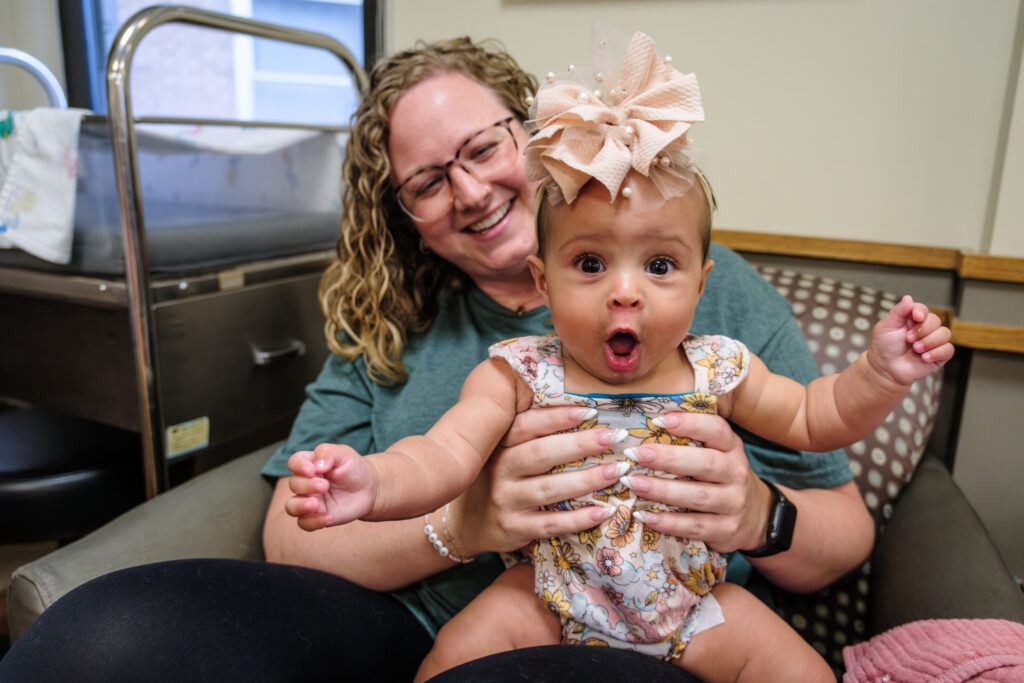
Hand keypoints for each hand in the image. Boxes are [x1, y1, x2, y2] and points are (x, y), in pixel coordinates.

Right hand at [284, 443, 376, 530]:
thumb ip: (328, 453)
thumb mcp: (345, 454)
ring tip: (315, 504)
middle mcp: (305, 482)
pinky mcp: (316, 516)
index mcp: (309, 464)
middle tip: (325, 486)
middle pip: (294, 484)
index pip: (294, 462)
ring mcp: (309, 501)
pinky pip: (305, 523)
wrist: (367, 489)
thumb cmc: (353, 468)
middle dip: (307, 485)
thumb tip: (317, 465)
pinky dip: (314, 522)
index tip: (312, 470)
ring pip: (291, 507)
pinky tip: (330, 517)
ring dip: (300, 506)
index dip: (299, 466)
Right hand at [447, 405, 627, 555]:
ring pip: (549, 488)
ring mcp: (504, 500)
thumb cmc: (496, 478)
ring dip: (586, 480)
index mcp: (498, 445)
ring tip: (616, 471)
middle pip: (541, 454)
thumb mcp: (500, 450)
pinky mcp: (513, 528)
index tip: (590, 412)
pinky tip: (603, 511)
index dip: (558, 417)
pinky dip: (578, 519)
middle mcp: (498, 470)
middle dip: (580, 444)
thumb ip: (527, 432)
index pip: (527, 425)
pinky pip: (550, 524)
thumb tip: (577, 410)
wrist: (465, 523)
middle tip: (613, 437)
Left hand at [618, 411, 771, 552]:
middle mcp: (737, 472)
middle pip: (704, 463)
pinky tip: (645, 516)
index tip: (659, 420)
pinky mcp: (727, 529)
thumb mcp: (716, 451)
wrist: (755, 515)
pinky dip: (668, 522)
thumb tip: (646, 421)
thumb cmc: (720, 475)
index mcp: (731, 447)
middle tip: (636, 454)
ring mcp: (734, 503)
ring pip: (698, 496)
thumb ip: (690, 438)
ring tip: (634, 484)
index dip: (690, 423)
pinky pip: (695, 526)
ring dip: (663, 490)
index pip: (716, 430)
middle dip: (667, 458)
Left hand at [868, 295, 953, 384]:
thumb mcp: (886, 327)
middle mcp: (924, 328)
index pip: (923, 309)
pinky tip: (924, 358)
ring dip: (929, 342)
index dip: (921, 311)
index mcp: (911, 319)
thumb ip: (898, 312)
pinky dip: (937, 353)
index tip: (916, 317)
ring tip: (916, 350)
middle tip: (908, 339)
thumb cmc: (884, 347)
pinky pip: (948, 349)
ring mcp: (933, 341)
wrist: (886, 369)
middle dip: (922, 330)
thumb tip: (908, 298)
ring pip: (945, 333)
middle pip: (936, 320)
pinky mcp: (939, 355)